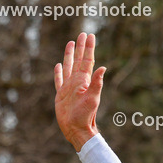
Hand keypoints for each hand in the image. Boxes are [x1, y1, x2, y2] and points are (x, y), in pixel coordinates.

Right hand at [54, 32, 105, 151]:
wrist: (76, 129)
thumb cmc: (85, 115)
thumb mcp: (92, 99)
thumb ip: (97, 83)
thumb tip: (104, 68)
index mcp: (84, 81)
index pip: (87, 60)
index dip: (88, 48)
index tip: (90, 35)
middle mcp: (77, 82)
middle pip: (78, 60)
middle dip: (80, 47)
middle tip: (82, 34)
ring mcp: (69, 87)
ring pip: (69, 66)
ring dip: (69, 55)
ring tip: (71, 43)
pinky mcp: (61, 95)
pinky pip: (59, 80)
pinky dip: (58, 72)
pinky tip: (58, 65)